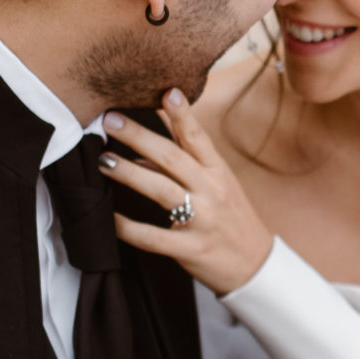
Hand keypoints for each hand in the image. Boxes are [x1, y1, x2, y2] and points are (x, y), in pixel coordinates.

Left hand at [99, 90, 274, 294]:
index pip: (197, 138)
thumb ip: (181, 166)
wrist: (256, 266)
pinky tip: (109, 218)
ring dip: (129, 174)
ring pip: (160, 191)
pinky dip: (128, 228)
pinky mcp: (190, 248)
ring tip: (103, 161)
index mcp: (217, 173)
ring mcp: (202, 220)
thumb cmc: (231, 219)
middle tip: (110, 120)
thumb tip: (138, 152)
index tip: (167, 92)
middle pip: (172, 158)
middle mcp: (211, 192)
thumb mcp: (217, 186)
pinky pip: (153, 237)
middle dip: (139, 137)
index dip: (182, 115)